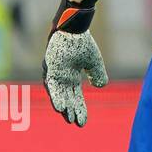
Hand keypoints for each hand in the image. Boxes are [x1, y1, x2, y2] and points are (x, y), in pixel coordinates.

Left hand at [43, 0, 107, 126]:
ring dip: (62, 106)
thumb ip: (97, 73)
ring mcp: (55, 73)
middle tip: (75, 123)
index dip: (80, 108)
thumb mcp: (94, 61)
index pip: (76, 96)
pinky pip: (51, 85)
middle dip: (71, 111)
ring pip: (58, 94)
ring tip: (67, 118)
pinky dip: (55, 96)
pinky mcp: (50, 68)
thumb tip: (100, 87)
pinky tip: (60, 107)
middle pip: (67, 98)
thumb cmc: (83, 41)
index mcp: (72, 76)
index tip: (83, 122)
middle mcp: (62, 77)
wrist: (75, 28)